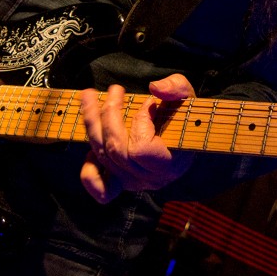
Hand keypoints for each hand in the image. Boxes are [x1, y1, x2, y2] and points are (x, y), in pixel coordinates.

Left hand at [79, 74, 195, 202]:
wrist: (187, 138)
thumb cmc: (187, 117)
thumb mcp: (188, 97)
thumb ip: (176, 89)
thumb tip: (154, 88)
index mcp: (168, 163)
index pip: (140, 149)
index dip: (140, 123)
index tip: (150, 103)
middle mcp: (148, 177)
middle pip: (115, 149)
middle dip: (109, 113)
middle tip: (115, 89)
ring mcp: (132, 181)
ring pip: (102, 155)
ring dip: (92, 123)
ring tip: (89, 96)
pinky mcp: (121, 181)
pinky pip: (100, 187)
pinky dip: (89, 170)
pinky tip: (90, 145)